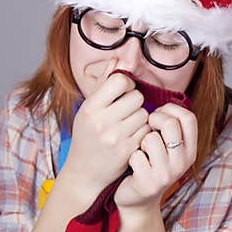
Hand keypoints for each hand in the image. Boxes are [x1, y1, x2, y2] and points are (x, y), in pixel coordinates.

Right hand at [60, 60, 150, 195]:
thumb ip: (104, 83)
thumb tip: (118, 58)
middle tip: (127, 111)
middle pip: (137, 97)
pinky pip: (148, 130)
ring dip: (141, 118)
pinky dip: (144, 132)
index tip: (124, 93)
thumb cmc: (87, 136)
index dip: (127, 84)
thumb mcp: (88, 109)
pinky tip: (133, 137)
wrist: (84, 173)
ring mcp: (116, 137)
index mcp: (90, 108)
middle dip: (135, 102)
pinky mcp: (129, 150)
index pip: (120, 81)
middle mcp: (102, 121)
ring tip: (128, 125)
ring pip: (145, 114)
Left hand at [114, 103, 198, 213]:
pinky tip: (132, 166)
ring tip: (140, 151)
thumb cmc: (149, 164)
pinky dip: (130, 157)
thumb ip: (169, 126)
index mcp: (190, 150)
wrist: (137, 200)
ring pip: (150, 139)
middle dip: (153, 120)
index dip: (170, 110)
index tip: (158, 115)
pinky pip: (135, 155)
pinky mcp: (149, 183)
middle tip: (146, 128)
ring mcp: (167, 174)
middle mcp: (183, 162)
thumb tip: (158, 96)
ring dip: (140, 142)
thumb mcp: (166, 147)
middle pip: (170, 124)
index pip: (188, 117)